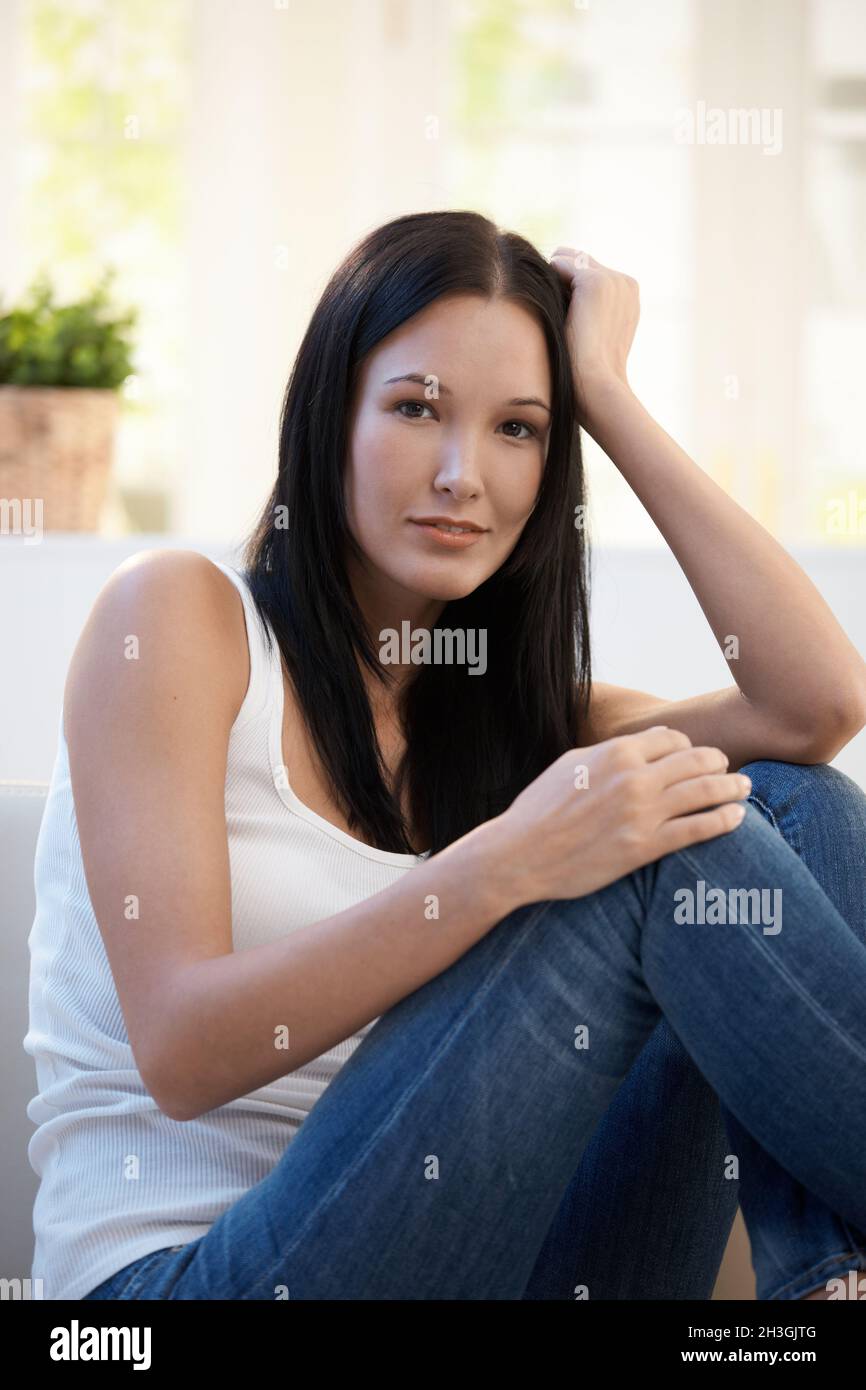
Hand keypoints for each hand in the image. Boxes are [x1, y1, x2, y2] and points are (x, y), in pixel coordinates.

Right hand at [493, 726, 748, 906]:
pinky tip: (737, 818)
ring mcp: (642, 813)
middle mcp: (633, 778)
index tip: (697, 757)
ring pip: (704, 792)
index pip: (672, 739)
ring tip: (744, 788)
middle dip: (719, 763)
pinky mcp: (645, 846)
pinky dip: (724, 820)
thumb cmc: (540, 809)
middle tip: (730, 770)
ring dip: (731, 788)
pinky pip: (698, 829)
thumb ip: (612, 751)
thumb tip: (650, 740)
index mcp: (615, 752)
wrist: (520, 854)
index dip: (689, 747)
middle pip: (696, 761)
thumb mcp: (572, 764)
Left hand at [548, 247, 639, 422]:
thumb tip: (558, 291)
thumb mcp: (594, 334)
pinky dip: (549, 281)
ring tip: (553, 314)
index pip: (590, 270)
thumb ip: (586, 308)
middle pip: (578, 260)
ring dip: (554, 280)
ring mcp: (612, 279)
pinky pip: (560, 264)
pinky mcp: (595, 281)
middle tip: (554, 313)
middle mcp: (625, 282)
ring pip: (568, 258)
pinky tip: (550, 308)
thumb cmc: (590, 369)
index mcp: (629, 293)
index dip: (568, 286)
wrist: (596, 383)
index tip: (560, 312)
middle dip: (561, 279)